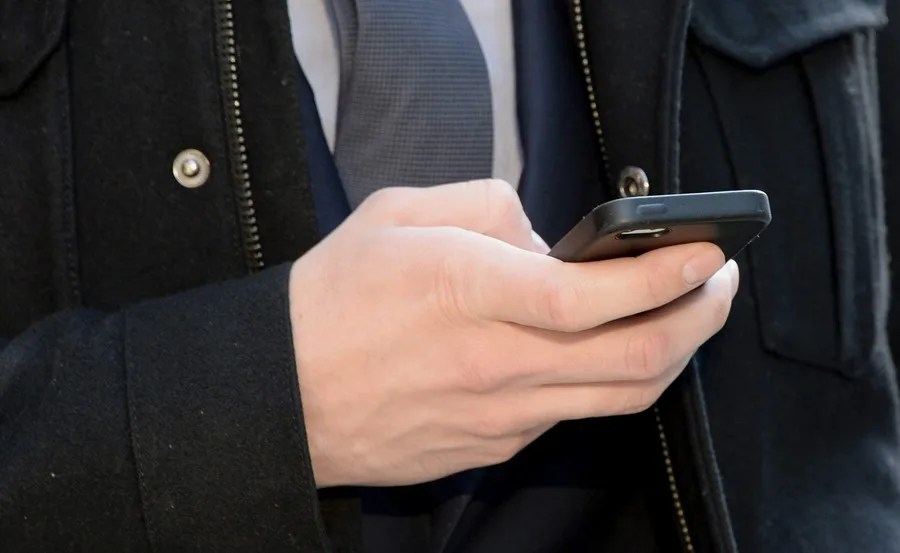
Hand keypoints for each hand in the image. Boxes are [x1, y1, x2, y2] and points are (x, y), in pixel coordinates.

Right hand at [288, 179, 737, 487]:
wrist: (282, 393)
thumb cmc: (333, 300)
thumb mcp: (400, 214)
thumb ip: (488, 208)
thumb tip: (544, 237)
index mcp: (471, 291)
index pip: (598, 295)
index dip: (669, 275)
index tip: (706, 253)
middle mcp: (496, 362)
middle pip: (635, 357)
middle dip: (700, 319)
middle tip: (718, 286)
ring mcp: (499, 415)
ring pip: (619, 397)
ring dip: (670, 354)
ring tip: (684, 316)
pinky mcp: (492, 445)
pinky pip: (570, 414)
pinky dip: (607, 380)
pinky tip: (604, 350)